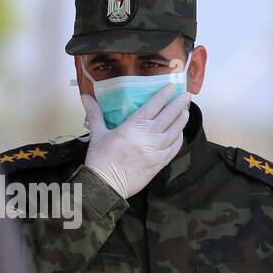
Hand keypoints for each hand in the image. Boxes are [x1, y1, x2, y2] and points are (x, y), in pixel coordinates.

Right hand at [80, 83, 190, 199]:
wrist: (105, 185)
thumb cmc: (100, 158)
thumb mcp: (97, 133)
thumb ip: (95, 114)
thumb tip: (85, 97)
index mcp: (134, 125)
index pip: (154, 105)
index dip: (165, 95)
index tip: (172, 87)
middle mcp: (149, 135)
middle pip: (169, 115)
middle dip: (179, 103)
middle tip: (186, 95)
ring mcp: (157, 149)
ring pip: (175, 130)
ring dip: (182, 119)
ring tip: (186, 111)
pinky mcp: (160, 163)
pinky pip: (174, 148)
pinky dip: (179, 138)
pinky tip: (180, 133)